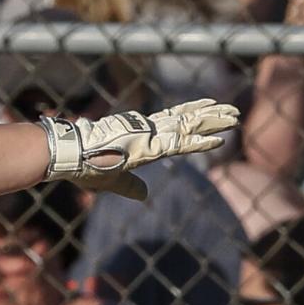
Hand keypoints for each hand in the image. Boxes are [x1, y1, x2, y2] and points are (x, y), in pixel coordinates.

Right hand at [39, 99, 240, 200]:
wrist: (69, 155)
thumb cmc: (84, 166)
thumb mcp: (113, 180)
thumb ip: (131, 186)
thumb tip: (145, 196)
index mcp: (139, 136)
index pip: (172, 122)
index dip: (191, 115)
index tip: (209, 108)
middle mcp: (147, 131)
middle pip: (186, 120)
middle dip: (210, 115)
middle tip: (232, 110)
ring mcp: (149, 135)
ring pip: (188, 127)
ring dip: (213, 122)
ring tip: (234, 115)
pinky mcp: (148, 146)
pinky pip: (180, 145)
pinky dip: (200, 143)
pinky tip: (220, 140)